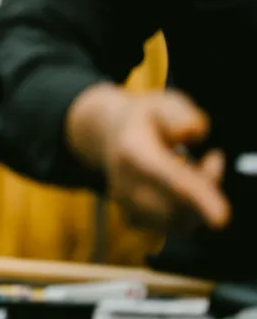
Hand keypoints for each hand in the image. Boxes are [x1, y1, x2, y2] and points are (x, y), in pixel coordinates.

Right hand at [66, 85, 230, 232]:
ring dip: (200, 199)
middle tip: (214, 158)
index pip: (169, 178)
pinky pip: (174, 225)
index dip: (197, 197)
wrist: (105, 133)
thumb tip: (192, 133)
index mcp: (133, 151)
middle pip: (180, 205)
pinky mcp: (134, 218)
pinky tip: (184, 188)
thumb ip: (180, 114)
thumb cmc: (144, 118)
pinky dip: (189, 210)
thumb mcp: (161, 103)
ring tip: (196, 167)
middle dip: (207, 186)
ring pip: (180, 219)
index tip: (222, 218)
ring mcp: (127, 204)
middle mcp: (125, 183)